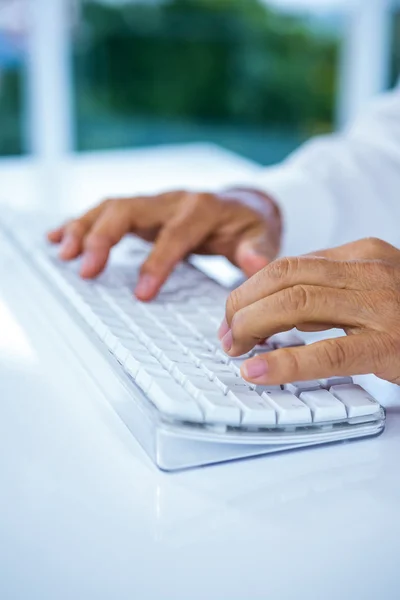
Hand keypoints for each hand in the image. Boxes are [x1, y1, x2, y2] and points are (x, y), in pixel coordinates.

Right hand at [47, 188, 280, 300]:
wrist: (243, 205)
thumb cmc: (249, 225)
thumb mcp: (263, 236)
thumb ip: (258, 250)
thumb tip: (254, 263)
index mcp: (202, 209)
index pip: (174, 234)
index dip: (156, 262)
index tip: (142, 293)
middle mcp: (173, 201)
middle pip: (130, 209)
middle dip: (104, 237)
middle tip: (86, 269)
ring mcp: (155, 204)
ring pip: (112, 207)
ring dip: (84, 227)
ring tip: (63, 252)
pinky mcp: (143, 212)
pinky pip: (107, 212)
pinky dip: (81, 223)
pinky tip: (59, 237)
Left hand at [219, 237, 399, 385]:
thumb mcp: (374, 285)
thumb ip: (329, 288)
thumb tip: (275, 303)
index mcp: (362, 255)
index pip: (288, 265)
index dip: (249, 290)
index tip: (233, 314)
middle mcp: (369, 271)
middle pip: (284, 278)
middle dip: (243, 304)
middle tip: (227, 333)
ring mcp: (379, 306)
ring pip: (296, 304)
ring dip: (253, 326)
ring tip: (235, 347)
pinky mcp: (388, 345)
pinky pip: (328, 351)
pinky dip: (285, 363)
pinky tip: (257, 370)